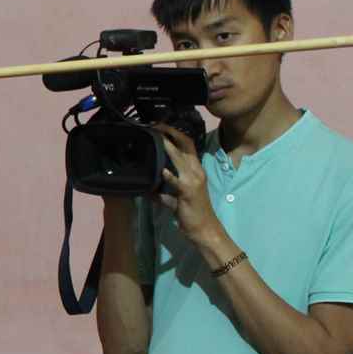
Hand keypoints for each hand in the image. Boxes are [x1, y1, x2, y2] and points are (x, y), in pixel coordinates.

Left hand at [152, 123, 218, 243]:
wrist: (204, 228)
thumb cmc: (191, 213)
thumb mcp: (175, 199)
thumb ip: (163, 193)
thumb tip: (148, 190)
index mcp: (195, 170)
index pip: (188, 145)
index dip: (175, 133)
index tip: (161, 125)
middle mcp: (196, 171)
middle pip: (186, 145)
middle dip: (171, 133)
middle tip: (155, 124)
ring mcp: (193, 180)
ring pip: (182, 159)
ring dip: (168, 147)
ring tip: (156, 137)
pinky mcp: (188, 192)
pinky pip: (178, 181)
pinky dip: (170, 176)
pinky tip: (162, 171)